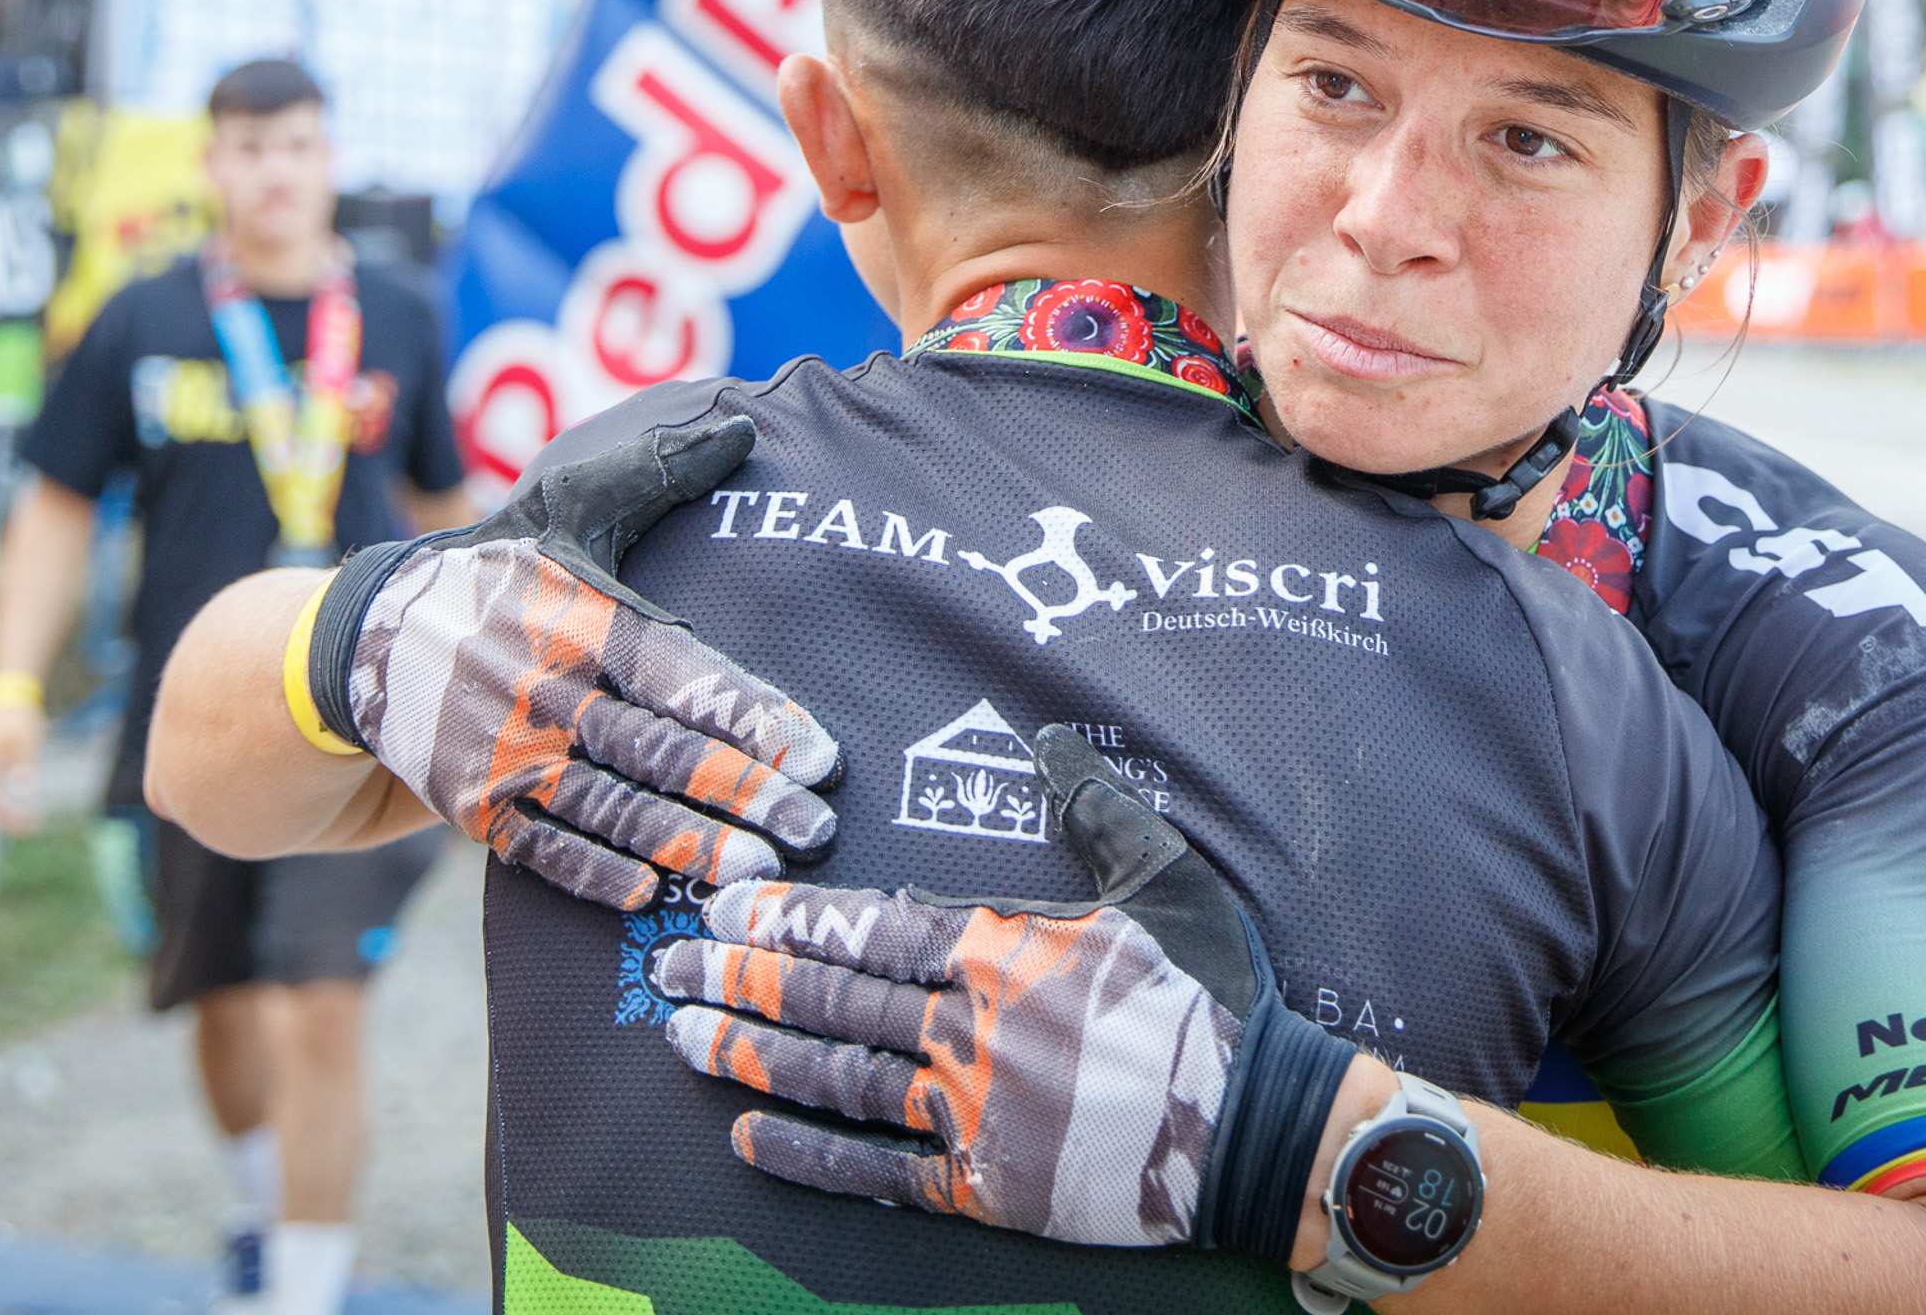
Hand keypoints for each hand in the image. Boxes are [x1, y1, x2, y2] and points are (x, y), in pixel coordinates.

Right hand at [0, 700, 44, 834]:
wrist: (7, 690)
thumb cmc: (15, 714)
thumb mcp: (24, 738)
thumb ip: (23, 763)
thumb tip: (24, 788)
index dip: (2, 818)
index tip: (24, 826)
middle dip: (3, 819)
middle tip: (28, 827)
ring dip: (4, 810)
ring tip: (28, 818)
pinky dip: (4, 797)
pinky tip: (22, 801)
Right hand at [313, 413, 841, 911]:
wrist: (359, 639)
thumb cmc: (494, 572)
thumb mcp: (566, 507)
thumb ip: (655, 472)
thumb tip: (744, 425)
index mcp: (580, 619)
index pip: (679, 672)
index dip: (750, 715)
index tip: (820, 755)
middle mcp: (545, 688)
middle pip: (657, 749)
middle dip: (743, 795)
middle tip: (816, 830)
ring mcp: (504, 754)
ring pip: (610, 807)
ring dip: (686, 845)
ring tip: (757, 872)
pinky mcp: (472, 805)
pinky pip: (541, 849)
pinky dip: (592, 873)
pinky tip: (650, 895)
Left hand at [651, 728, 1362, 1256]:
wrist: (1262, 1129)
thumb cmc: (1214, 994)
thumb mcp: (1163, 880)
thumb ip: (1095, 808)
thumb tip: (1053, 736)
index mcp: (1001, 951)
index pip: (867, 928)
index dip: (786, 920)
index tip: (721, 909)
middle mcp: (969, 1031)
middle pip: (830, 1001)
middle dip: (736, 982)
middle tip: (664, 968)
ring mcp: (972, 1114)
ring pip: (835, 1079)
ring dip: (749, 1056)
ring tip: (680, 1038)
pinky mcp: (984, 1188)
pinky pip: (876, 1171)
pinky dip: (807, 1154)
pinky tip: (748, 1136)